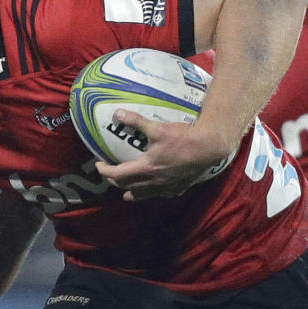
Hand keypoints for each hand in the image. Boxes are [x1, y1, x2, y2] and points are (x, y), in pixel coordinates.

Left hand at [94, 109, 234, 201]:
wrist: (209, 147)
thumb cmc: (182, 137)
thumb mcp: (157, 128)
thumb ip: (136, 121)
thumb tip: (117, 113)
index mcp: (145, 168)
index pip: (117, 174)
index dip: (105, 171)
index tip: (98, 165)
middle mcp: (153, 181)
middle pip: (127, 186)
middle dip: (114, 181)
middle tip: (110, 173)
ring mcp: (166, 187)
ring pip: (143, 195)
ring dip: (132, 193)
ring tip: (126, 192)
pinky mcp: (178, 188)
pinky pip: (161, 194)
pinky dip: (152, 193)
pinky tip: (154, 190)